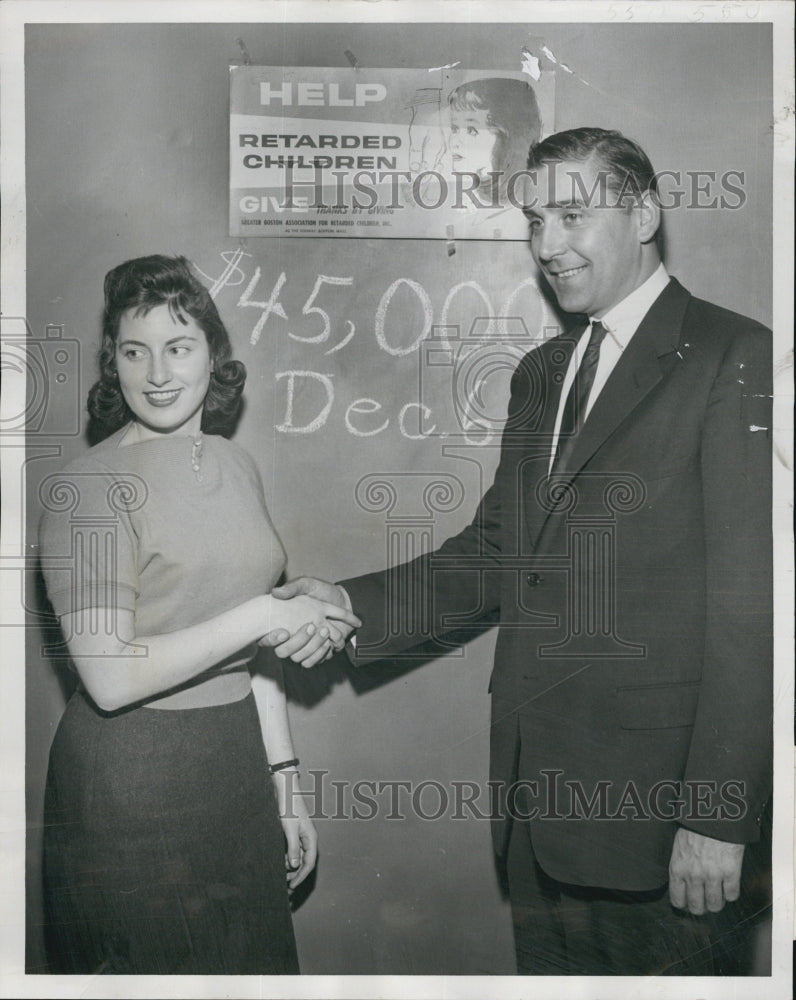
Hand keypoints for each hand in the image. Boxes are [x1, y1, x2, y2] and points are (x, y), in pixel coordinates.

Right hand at [261, 578, 355, 666]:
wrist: (344, 600)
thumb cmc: (323, 591)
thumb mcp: (307, 584)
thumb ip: (292, 588)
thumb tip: (275, 592)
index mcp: (283, 621)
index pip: (265, 637)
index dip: (270, 639)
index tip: (283, 632)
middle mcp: (291, 637)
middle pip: (284, 651)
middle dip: (298, 641)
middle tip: (311, 626)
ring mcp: (304, 646)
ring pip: (299, 658)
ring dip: (312, 647)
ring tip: (325, 632)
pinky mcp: (317, 652)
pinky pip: (313, 662)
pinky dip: (321, 653)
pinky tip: (330, 642)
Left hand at [272, 769, 317, 890]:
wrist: (284, 790)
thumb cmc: (289, 807)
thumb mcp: (290, 829)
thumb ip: (292, 848)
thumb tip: (294, 866)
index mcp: (311, 838)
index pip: (309, 863)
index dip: (300, 877)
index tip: (291, 887)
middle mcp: (308, 839)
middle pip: (304, 862)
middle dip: (296, 876)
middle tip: (286, 888)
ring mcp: (300, 835)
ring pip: (297, 857)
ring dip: (290, 868)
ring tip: (280, 878)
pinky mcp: (292, 832)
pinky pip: (291, 850)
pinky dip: (286, 859)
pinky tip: (278, 864)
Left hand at [668, 828, 744, 913]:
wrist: (714, 814)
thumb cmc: (695, 827)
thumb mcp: (679, 845)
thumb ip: (680, 865)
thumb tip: (682, 883)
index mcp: (678, 867)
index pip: (677, 899)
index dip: (683, 904)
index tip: (687, 904)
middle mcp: (694, 875)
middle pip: (697, 907)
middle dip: (701, 908)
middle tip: (704, 903)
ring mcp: (713, 875)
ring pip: (715, 905)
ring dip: (716, 903)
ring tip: (717, 895)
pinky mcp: (731, 872)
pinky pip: (732, 895)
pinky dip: (731, 894)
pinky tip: (728, 886)